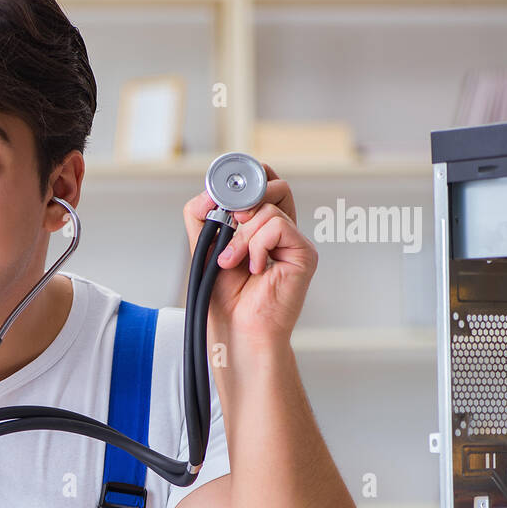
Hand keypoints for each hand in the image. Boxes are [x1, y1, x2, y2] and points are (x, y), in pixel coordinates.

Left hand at [182, 162, 317, 351]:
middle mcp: (281, 230)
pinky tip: (255, 269)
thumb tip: (210, 192)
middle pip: (273, 185)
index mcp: (260, 226)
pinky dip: (257, 245)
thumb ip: (203, 216)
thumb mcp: (203, 247)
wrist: (234, 329)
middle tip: (229, 227)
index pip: (265, 182)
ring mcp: (294, 241)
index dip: (248, 178)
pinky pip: (278, 226)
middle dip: (242, 201)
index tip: (223, 196)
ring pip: (268, 208)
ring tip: (233, 261)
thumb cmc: (223, 297)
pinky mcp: (304, 254)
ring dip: (242, 235)